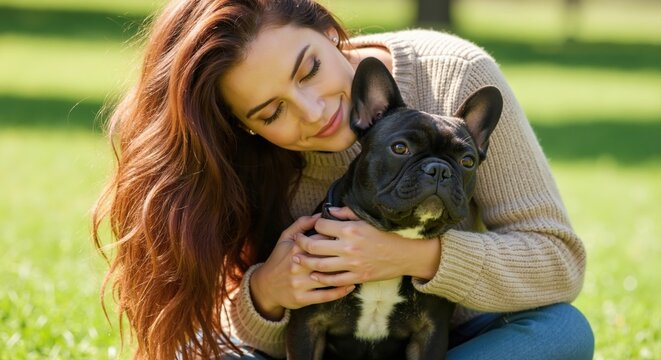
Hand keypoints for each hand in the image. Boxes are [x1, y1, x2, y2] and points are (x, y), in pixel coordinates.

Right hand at [250, 214, 355, 319]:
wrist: (265, 286)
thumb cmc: (279, 259)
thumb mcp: (285, 238)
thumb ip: (302, 224)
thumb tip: (320, 215)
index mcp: (296, 248)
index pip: (321, 239)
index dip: (337, 238)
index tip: (348, 237)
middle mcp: (298, 266)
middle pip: (326, 258)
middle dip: (343, 256)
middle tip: (358, 253)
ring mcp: (300, 283)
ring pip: (328, 278)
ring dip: (345, 275)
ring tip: (358, 269)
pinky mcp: (302, 298)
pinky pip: (325, 295)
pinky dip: (340, 291)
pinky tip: (350, 286)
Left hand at [293, 207, 441, 287]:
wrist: (407, 253)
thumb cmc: (388, 233)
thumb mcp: (368, 219)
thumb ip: (347, 214)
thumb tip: (330, 211)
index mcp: (351, 230)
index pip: (321, 226)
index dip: (314, 226)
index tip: (312, 227)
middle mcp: (348, 247)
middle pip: (315, 246)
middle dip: (302, 243)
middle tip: (296, 242)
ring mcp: (352, 264)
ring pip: (320, 265)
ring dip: (305, 262)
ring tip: (297, 259)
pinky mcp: (358, 276)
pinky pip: (334, 280)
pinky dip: (321, 278)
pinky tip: (314, 274)